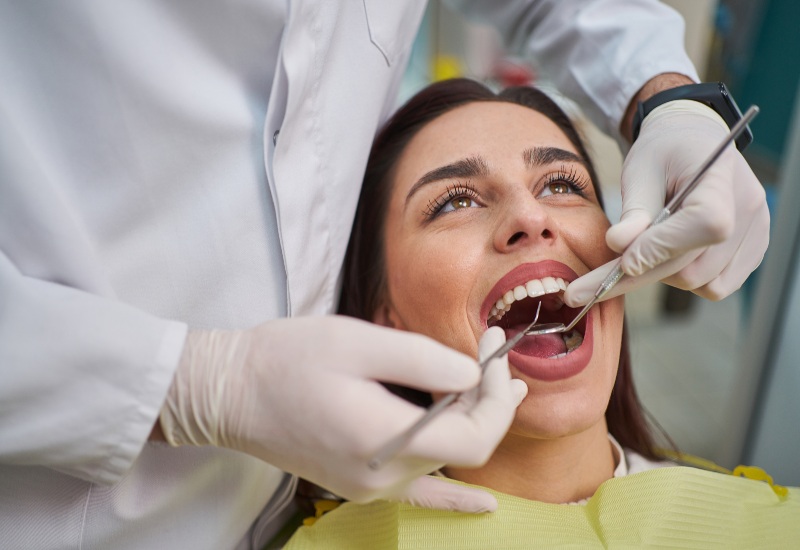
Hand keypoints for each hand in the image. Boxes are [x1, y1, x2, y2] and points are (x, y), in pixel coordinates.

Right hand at [159, 317, 525, 511]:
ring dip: (472, 423)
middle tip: (495, 355)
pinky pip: (420, 495)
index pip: (474, 436)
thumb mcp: (358, 340)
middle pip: (464, 448)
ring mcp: (371, 486)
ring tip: (494, 387)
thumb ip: (423, 358)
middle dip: (488, 400)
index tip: (495, 350)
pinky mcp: (360, 484)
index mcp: (384, 437)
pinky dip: (455, 496)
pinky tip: (483, 505)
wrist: (230, 393)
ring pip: (445, 460)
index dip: (496, 395)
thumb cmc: (287, 359)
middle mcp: (383, 475)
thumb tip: (472, 376)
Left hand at [565, 100, 768, 305]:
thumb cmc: (662, 153)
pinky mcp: (752, 251)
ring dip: (664, 275)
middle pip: (694, 265)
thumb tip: (619, 246)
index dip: (661, 247)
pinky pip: (716, 285)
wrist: (690, 142)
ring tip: (646, 249)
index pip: (705, 223)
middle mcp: (748, 207)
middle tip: (592, 284)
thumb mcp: (639, 172)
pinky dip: (685, 279)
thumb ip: (633, 211)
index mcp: (722, 177)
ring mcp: (756, 232)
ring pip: (701, 283)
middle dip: (639, 275)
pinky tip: (668, 256)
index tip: (621, 260)